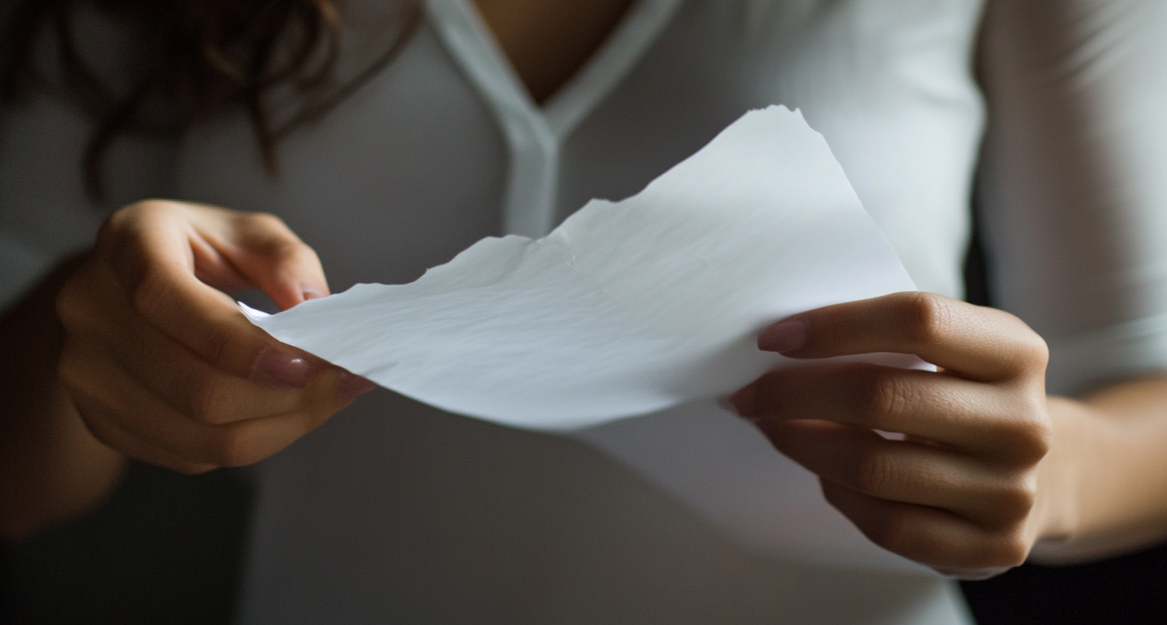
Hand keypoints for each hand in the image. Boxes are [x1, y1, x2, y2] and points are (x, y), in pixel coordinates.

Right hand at [56, 200, 373, 473]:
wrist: (130, 290)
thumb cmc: (200, 255)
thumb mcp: (248, 233)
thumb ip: (286, 261)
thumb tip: (316, 310)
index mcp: (127, 244)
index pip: (168, 302)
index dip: (241, 344)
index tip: (305, 363)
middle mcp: (90, 309)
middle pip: (193, 387)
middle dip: (283, 397)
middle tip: (340, 383)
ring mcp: (86, 372)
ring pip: (198, 437)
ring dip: (279, 427)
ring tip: (324, 401)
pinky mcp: (101, 421)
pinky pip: (190, 457)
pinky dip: (253, 442)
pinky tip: (284, 415)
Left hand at [729, 292, 1051, 577]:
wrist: (1044, 472)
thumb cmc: (965, 397)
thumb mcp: (953, 351)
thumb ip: (886, 338)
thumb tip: (782, 344)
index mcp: (1017, 352)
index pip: (918, 320)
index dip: (834, 325)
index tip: (773, 339)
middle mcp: (1023, 421)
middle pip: (881, 396)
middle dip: (794, 392)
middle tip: (751, 392)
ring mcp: (1011, 490)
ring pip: (872, 466)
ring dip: (801, 443)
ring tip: (772, 426)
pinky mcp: (992, 544)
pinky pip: (887, 524)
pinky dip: (839, 494)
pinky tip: (821, 473)